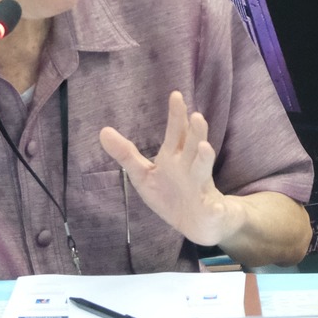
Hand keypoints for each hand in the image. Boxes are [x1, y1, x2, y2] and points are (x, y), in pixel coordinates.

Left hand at [100, 90, 243, 247]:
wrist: (198, 222)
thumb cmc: (169, 193)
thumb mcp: (143, 174)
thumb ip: (126, 154)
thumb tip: (102, 131)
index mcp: (175, 158)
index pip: (176, 133)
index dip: (176, 115)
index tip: (175, 95)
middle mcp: (190, 167)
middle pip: (192, 146)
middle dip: (195, 132)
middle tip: (196, 115)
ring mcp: (201, 188)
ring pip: (203, 170)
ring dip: (204, 158)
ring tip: (204, 147)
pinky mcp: (209, 210)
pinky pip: (213, 209)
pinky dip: (215, 208)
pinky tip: (215, 206)